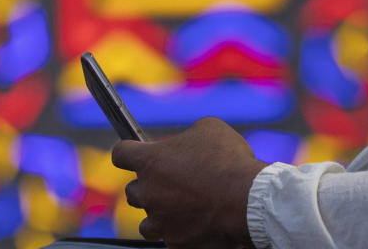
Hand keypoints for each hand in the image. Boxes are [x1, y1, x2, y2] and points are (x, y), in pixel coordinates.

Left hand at [111, 117, 267, 248]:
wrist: (247, 200)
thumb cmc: (229, 161)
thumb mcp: (209, 129)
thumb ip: (187, 136)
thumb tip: (186, 144)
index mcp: (150, 161)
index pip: (120, 153)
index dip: (127, 151)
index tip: (135, 152)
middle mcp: (147, 192)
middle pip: (133, 190)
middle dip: (148, 185)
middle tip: (173, 181)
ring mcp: (158, 222)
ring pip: (147, 220)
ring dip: (159, 213)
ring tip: (183, 207)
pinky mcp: (174, 243)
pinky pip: (169, 238)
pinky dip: (179, 231)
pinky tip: (197, 222)